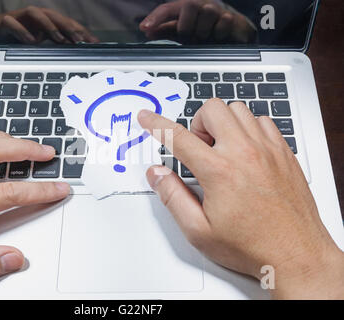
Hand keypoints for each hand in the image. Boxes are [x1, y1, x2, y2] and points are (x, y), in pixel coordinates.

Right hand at [0, 6, 98, 43]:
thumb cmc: (15, 37)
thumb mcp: (38, 43)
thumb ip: (53, 45)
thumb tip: (74, 52)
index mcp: (45, 22)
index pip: (67, 24)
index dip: (81, 32)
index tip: (95, 43)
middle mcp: (35, 17)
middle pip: (56, 17)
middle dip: (70, 27)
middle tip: (82, 40)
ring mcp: (21, 17)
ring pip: (37, 15)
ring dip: (50, 26)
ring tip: (59, 39)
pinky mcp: (5, 21)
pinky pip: (14, 23)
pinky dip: (22, 31)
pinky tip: (30, 41)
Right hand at [138, 99, 343, 298]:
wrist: (296, 255)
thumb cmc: (251, 246)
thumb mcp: (199, 231)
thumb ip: (173, 197)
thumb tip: (157, 174)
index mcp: (219, 172)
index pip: (178, 137)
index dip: (156, 125)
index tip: (147, 118)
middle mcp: (245, 153)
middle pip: (212, 109)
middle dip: (196, 123)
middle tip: (198, 147)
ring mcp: (268, 150)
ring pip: (238, 110)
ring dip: (222, 123)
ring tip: (221, 148)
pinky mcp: (284, 153)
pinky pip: (263, 121)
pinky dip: (248, 127)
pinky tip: (244, 149)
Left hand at [140, 0, 255, 43]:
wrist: (229, 35)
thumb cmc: (201, 32)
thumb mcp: (181, 32)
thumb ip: (164, 31)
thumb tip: (147, 31)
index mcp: (184, 8)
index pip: (167, 9)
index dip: (156, 18)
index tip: (145, 28)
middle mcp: (200, 5)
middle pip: (189, 5)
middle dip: (187, 26)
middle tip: (190, 38)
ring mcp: (216, 10)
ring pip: (208, 14)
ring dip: (204, 32)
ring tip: (205, 40)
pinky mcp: (230, 18)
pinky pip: (223, 23)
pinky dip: (219, 35)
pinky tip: (218, 39)